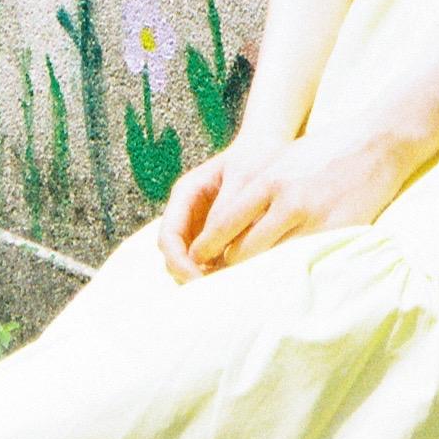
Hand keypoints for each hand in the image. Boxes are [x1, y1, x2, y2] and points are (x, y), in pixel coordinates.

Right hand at [156, 133, 284, 282]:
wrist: (270, 146)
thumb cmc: (256, 157)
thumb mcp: (242, 180)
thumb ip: (224, 214)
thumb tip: (210, 253)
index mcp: (185, 194)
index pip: (168, 236)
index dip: (178, 262)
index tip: (198, 280)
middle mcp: (187, 211)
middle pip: (175, 254)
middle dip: (188, 274)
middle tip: (213, 292)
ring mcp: (200, 223)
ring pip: (190, 260)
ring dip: (202, 276)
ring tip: (225, 289)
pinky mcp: (217, 234)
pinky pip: (210, 258)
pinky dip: (217, 271)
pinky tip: (235, 279)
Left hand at [187, 124, 410, 272]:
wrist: (376, 142)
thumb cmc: (324, 151)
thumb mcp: (282, 160)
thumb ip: (255, 188)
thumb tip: (225, 222)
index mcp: (267, 179)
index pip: (224, 223)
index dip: (207, 247)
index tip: (198, 261)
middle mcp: (285, 199)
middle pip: (241, 250)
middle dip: (228, 267)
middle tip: (218, 281)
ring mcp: (312, 218)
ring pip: (270, 261)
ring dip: (256, 274)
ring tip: (247, 285)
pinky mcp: (335, 232)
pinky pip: (302, 261)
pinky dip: (288, 271)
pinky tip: (283, 278)